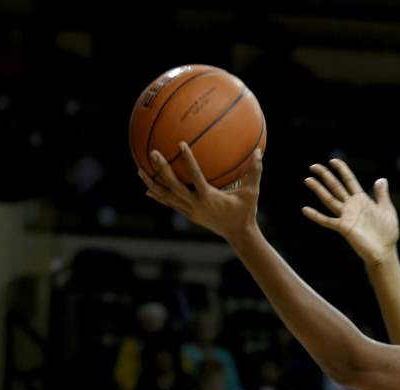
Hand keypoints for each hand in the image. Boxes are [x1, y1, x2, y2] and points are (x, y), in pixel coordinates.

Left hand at [140, 143, 262, 242]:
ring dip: (153, 183)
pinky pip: (170, 203)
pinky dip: (159, 195)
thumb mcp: (252, 193)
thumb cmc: (246, 212)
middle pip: (174, 187)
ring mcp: (190, 211)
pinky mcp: (188, 215)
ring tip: (140, 170)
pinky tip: (148, 188)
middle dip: (162, 170)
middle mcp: (196, 205)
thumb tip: (259, 151)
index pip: (195, 177)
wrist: (239, 235)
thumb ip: (254, 172)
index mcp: (209, 198)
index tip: (180, 144)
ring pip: (167, 196)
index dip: (187, 160)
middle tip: (153, 153)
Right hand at [302, 160, 398, 267]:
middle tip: (313, 166)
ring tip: (307, 179)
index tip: (333, 160)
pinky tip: (305, 209)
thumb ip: (382, 195)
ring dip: (318, 189)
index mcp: (361, 199)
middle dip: (325, 176)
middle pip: (335, 187)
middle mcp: (351, 206)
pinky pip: (327, 220)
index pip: (349, 180)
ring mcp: (346, 216)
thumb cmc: (387, 233)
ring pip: (329, 199)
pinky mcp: (343, 228)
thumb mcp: (387, 209)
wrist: (385, 251)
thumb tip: (381, 179)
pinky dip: (316, 215)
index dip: (341, 170)